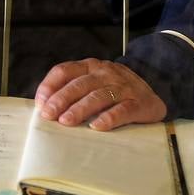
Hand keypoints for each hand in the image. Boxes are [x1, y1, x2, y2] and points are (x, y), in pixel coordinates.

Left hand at [34, 59, 166, 130]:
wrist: (152, 92)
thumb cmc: (115, 90)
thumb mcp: (93, 82)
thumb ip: (72, 89)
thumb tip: (44, 106)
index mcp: (90, 67)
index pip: (64, 70)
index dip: (50, 85)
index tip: (40, 103)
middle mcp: (105, 73)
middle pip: (80, 84)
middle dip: (61, 99)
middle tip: (49, 114)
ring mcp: (123, 87)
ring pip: (98, 96)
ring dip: (80, 109)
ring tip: (66, 121)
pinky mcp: (139, 103)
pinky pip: (122, 110)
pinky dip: (109, 118)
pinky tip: (97, 127)